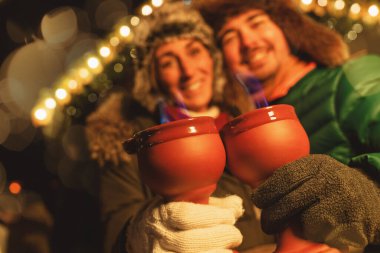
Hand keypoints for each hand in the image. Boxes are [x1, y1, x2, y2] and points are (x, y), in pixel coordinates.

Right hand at [126, 195, 243, 251]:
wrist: (141, 236)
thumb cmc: (170, 217)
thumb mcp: (186, 204)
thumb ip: (212, 205)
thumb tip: (237, 204)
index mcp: (162, 214)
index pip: (186, 216)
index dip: (212, 216)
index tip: (230, 216)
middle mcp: (158, 237)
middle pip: (189, 241)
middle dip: (219, 237)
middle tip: (235, 234)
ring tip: (229, 250)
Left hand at [252, 154, 379, 247]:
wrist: (372, 196)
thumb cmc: (332, 186)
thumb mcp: (316, 171)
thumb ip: (294, 177)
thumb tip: (259, 189)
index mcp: (316, 163)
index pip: (285, 176)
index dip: (267, 190)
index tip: (257, 200)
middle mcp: (328, 178)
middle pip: (289, 200)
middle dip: (272, 215)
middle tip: (267, 224)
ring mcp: (339, 199)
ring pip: (302, 218)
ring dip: (290, 226)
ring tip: (290, 226)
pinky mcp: (348, 220)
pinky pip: (319, 230)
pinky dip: (311, 232)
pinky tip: (315, 228)